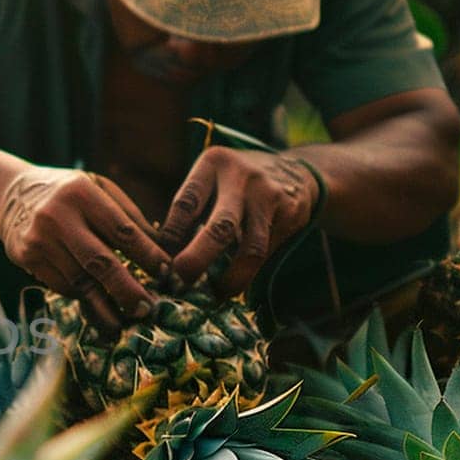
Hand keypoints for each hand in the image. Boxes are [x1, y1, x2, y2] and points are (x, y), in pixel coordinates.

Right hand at [0, 167, 170, 327]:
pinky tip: (98, 305)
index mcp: (81, 192)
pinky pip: (61, 285)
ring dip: (105, 305)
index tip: (166, 274)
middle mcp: (57, 215)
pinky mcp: (25, 257)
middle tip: (148, 309)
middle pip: (99, 262)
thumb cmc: (68, 192)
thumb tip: (162, 253)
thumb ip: (128, 216)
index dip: (147, 255)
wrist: (10, 194)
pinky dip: (82, 297)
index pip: (122, 230)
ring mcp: (38, 239)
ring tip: (124, 321)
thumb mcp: (98, 188)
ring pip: (78, 281)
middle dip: (127, 290)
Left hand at [157, 148, 320, 294]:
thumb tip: (164, 257)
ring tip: (214, 295)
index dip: (171, 237)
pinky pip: (266, 254)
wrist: (296, 170)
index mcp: (214, 163)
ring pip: (250, 249)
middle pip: (220, 227)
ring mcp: (270, 198)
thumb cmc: (236, 181)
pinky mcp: (290, 216)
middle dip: (198, 259)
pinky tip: (235, 283)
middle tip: (183, 282)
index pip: (186, 204)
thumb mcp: (211, 179)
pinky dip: (248, 273)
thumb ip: (191, 210)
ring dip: (230, 279)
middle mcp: (243, 177)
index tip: (163, 261)